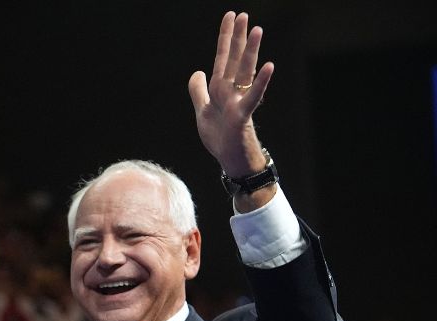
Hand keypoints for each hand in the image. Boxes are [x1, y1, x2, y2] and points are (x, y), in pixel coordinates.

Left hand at [188, 11, 275, 206]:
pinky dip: (261, 82)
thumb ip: (198, 91)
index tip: (230, 16)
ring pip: (245, 72)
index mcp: (220, 88)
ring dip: (251, 51)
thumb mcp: (202, 111)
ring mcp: (238, 101)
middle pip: (235, 59)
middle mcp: (231, 91)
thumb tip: (197, 72)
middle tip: (243, 14)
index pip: (222, 57)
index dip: (225, 37)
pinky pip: (253, 96)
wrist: (229, 159)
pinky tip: (270, 65)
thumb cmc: (220, 136)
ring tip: (257, 30)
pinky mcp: (243, 115)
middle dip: (238, 37)